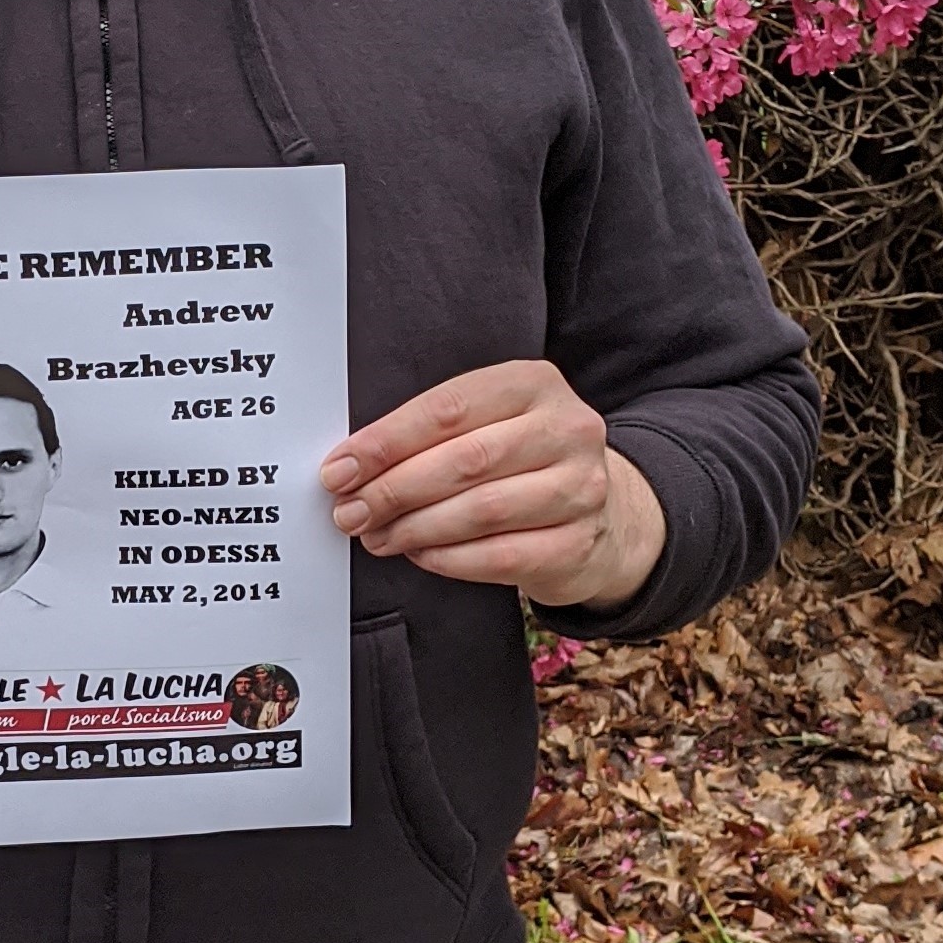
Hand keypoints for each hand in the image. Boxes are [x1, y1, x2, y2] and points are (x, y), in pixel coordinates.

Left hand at [319, 359, 664, 610]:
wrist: (602, 510)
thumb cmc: (521, 459)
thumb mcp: (487, 422)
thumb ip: (431, 433)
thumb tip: (351, 466)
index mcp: (533, 383)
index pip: (448, 408)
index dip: (386, 441)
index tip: (340, 468)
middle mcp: (567, 429)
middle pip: (464, 461)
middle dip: (393, 489)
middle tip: (350, 509)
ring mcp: (581, 488)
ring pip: (481, 510)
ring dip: (414, 527)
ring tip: (376, 535)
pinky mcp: (578, 543)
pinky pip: (499, 556)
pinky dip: (448, 558)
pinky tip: (418, 553)